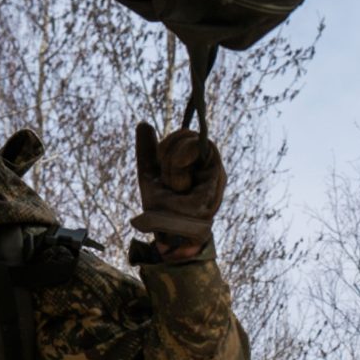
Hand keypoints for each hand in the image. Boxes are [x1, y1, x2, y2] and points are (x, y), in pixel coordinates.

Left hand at [130, 121, 224, 248]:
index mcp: (195, 164)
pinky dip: (178, 165)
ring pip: (192, 142)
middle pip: (188, 135)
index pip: (185, 136)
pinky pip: (196, 153)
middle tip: (166, 178)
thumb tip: (144, 124)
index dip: (169, 142)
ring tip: (174, 186)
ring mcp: (216, 173)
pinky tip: (178, 185)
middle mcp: (209, 167)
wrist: (170, 235)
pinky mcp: (215, 178)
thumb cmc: (161, 211)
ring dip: (172, 162)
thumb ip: (148, 150)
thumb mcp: (150, 175)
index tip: (159, 161)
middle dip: (168, 151)